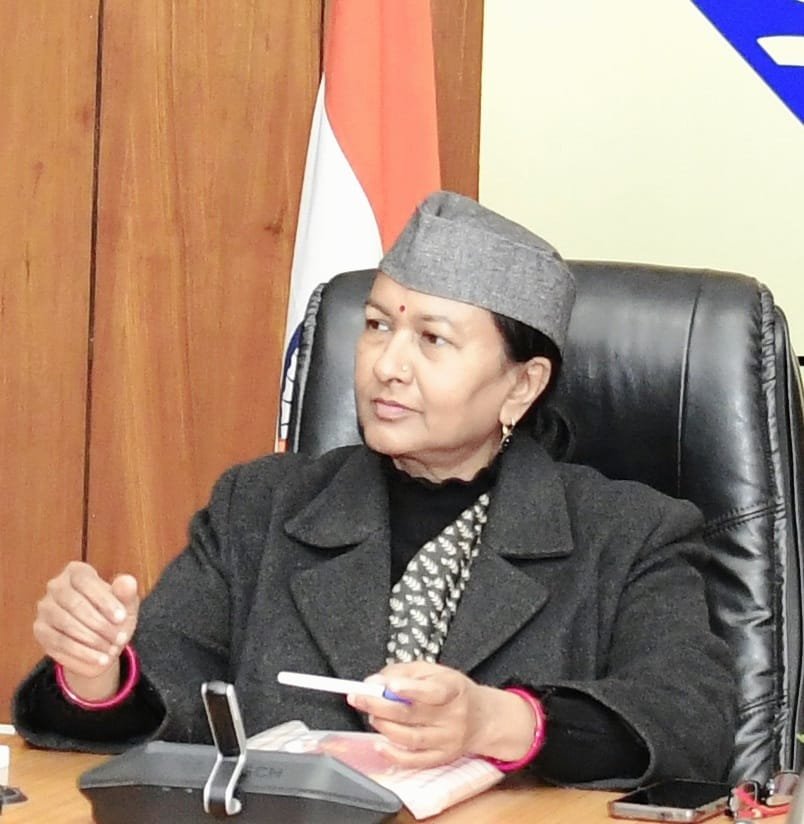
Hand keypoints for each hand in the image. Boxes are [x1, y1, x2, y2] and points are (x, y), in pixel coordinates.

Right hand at [33, 561, 139, 698]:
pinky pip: (60, 642)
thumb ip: (127, 592)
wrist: (102, 642)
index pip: (87, 582)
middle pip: (75, 604)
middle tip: (120, 638)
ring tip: (112, 649)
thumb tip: (126, 582)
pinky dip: (83, 653)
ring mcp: (45, 608)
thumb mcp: (126, 604)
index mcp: (77, 572)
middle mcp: (56, 586)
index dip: (105, 601)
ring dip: (92, 639)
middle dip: (100, 624)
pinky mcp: (41, 630)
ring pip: (67, 624)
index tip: (122, 618)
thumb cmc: (114, 615)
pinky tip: (101, 659)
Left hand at [347, 661, 535, 768]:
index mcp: (453, 689)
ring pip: (410, 738)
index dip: (409, 688)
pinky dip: (393, 754)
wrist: (482, 718)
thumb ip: (403, 673)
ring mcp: (447, 740)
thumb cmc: (453, 691)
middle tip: (359, 697)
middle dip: (379, 705)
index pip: (431, 691)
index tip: (387, 685)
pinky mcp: (441, 758)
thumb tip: (374, 682)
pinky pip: (414, 761)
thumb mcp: (434, 671)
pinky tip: (380, 743)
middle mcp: (452, 716)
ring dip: (384, 727)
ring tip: (372, 715)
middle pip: (412, 714)